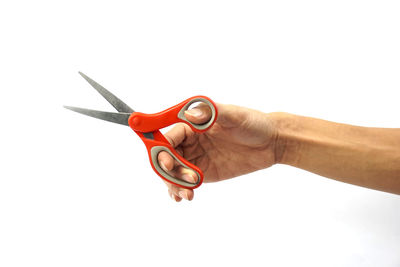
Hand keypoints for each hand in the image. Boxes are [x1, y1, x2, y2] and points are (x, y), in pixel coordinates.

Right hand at [158, 103, 279, 200]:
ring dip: (175, 184)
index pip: (168, 138)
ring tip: (188, 193)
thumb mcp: (234, 116)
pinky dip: (180, 189)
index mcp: (192, 125)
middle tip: (187, 181)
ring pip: (173, 172)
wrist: (271, 142)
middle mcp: (190, 141)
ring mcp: (196, 157)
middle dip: (169, 172)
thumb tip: (188, 114)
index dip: (163, 151)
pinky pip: (185, 181)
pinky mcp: (204, 172)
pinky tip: (183, 197)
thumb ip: (211, 113)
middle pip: (166, 158)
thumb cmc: (253, 123)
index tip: (168, 164)